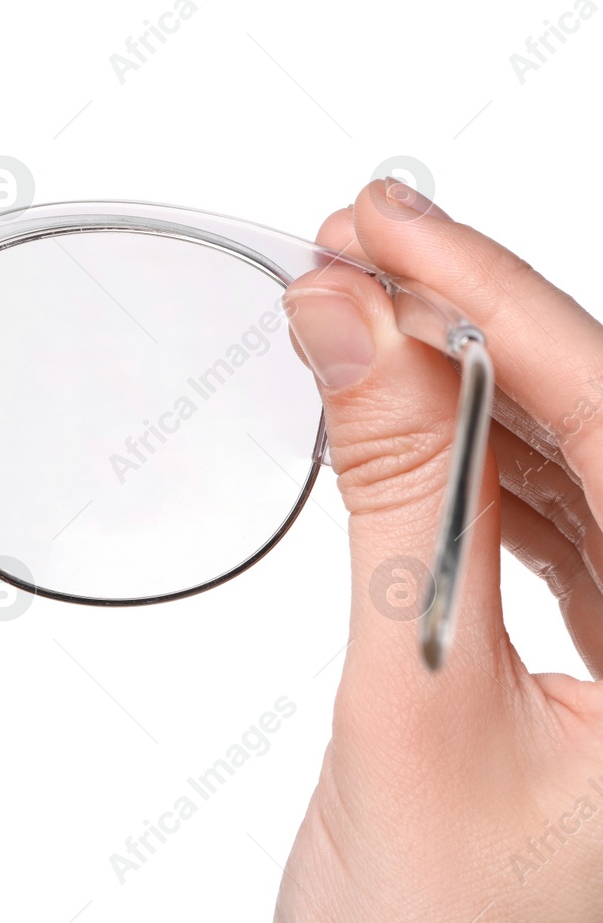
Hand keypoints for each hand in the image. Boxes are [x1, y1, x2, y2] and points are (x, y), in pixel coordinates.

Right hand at [277, 179, 602, 919]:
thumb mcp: (408, 700)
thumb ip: (395, 497)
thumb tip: (351, 325)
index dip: (506, 307)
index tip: (395, 230)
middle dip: (480, 323)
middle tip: (359, 245)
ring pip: (584, 462)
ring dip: (468, 380)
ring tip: (359, 311)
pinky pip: (557, 517)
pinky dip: (472, 454)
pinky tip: (404, 407)